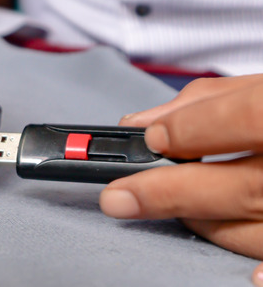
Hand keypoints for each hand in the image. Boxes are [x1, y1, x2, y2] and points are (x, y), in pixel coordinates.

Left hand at [99, 74, 262, 284]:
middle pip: (248, 187)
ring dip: (205, 223)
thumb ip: (215, 100)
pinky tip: (246, 273)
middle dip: (172, 192)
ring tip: (171, 208)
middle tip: (120, 198)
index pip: (253, 117)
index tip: (153, 137)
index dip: (197, 128)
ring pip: (260, 231)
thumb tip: (146, 123)